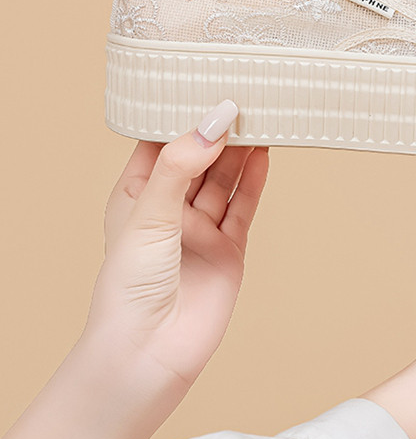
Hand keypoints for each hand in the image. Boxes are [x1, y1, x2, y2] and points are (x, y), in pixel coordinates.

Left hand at [88, 99, 269, 383]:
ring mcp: (201, 228)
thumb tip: (215, 119)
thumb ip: (182, 164)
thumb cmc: (129, 288)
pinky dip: (255, 180)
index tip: (204, 84)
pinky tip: (264, 155)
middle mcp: (170, 208)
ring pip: (225, 178)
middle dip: (218, 128)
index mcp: (136, 194)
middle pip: (199, 156)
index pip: (159, 142)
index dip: (182, 115)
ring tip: (260, 116)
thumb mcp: (149, 213)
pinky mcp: (228, 248)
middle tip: (243, 96)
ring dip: (241, 150)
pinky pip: (244, 206)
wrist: (149, 354)